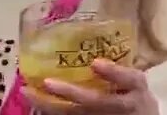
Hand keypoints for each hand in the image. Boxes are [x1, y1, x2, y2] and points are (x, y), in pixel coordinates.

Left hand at [27, 59, 157, 114]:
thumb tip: (96, 56)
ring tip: (28, 91)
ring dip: (49, 104)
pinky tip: (36, 100)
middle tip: (47, 81)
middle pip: (94, 101)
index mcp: (135, 90)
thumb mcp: (137, 83)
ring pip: (74, 113)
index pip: (129, 80)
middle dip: (70, 92)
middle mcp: (118, 106)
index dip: (113, 72)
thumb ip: (121, 70)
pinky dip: (49, 109)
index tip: (96, 63)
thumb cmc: (136, 97)